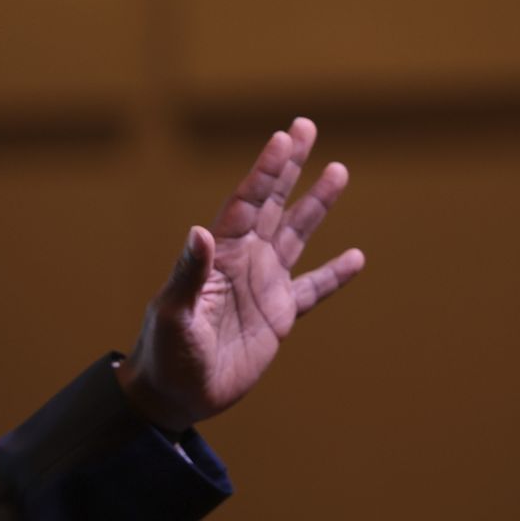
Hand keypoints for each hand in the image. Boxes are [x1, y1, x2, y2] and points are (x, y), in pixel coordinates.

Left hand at [117, 117, 365, 433]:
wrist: (174, 394)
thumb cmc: (164, 354)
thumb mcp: (173, 314)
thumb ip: (189, 274)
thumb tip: (200, 231)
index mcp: (220, 258)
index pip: (246, 204)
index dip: (265, 171)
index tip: (283, 137)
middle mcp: (243, 263)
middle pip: (271, 205)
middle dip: (289, 167)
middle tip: (305, 126)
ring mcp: (262, 287)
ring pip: (295, 236)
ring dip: (315, 205)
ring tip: (339, 170)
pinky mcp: (277, 317)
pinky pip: (312, 289)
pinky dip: (333, 274)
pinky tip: (356, 256)